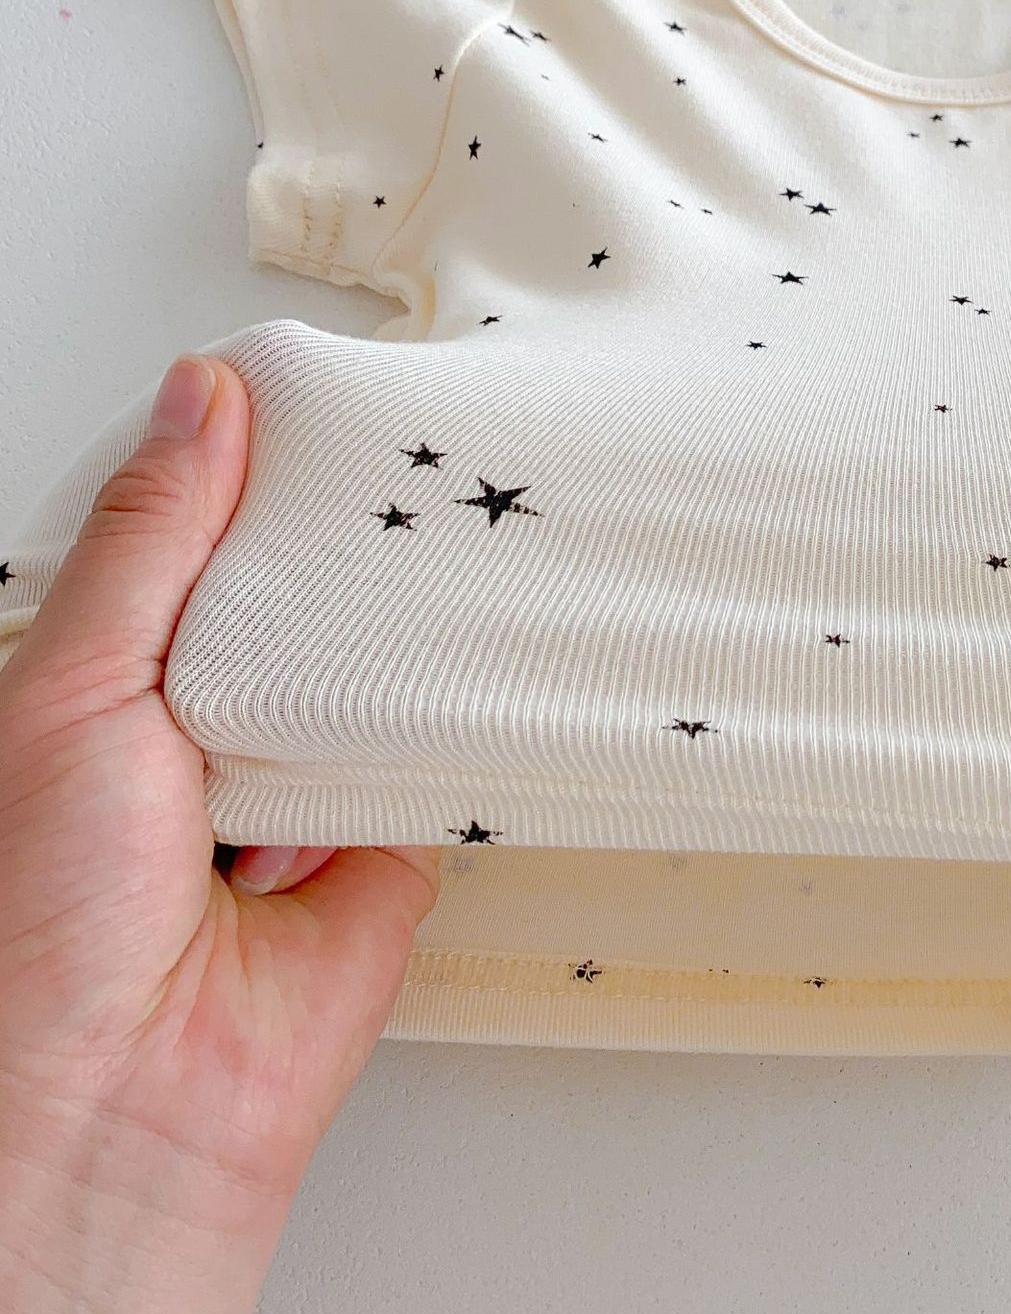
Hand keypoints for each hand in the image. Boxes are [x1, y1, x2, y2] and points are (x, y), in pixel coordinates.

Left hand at [0, 354, 442, 1312]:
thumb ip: (154, 543)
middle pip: (308, 595)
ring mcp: (308, 781)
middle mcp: (217, 721)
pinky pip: (442, 750)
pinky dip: (455, 717)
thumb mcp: (76, 686)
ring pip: (380, 664)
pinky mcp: (392, 841)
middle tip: (409, 452)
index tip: (323, 393)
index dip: (261, 469)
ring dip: (403, 628)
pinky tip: (477, 661)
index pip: (210, 538)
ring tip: (449, 542)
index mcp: (127, 674)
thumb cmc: (37, 929)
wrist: (125, 1108)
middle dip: (351, 540)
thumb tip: (202, 399)